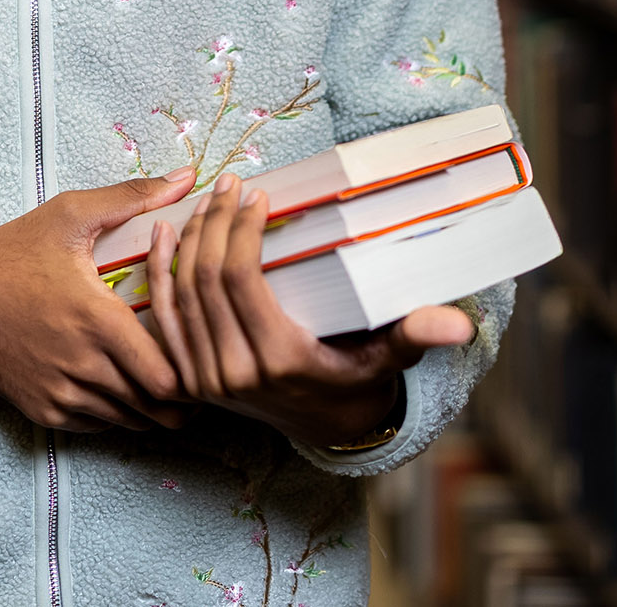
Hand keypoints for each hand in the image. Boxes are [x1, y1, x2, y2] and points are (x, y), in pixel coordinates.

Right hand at [0, 169, 197, 431]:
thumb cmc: (9, 254)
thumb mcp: (69, 215)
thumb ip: (132, 197)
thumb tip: (186, 178)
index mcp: (96, 320)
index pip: (168, 377)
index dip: (194, 369)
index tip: (203, 349)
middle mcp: (81, 366)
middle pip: (157, 409)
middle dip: (184, 396)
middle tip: (198, 371)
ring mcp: (61, 394)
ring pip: (131, 422)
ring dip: (152, 404)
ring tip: (164, 376)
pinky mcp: (44, 412)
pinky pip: (100, 426)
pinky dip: (118, 411)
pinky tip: (122, 381)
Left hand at [146, 174, 475, 448]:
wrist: (327, 432)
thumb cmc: (358, 382)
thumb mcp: (387, 360)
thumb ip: (415, 337)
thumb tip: (459, 325)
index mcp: (279, 360)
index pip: (241, 280)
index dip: (242, 231)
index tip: (258, 196)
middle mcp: (234, 372)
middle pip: (205, 279)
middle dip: (214, 223)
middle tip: (230, 185)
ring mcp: (205, 378)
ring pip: (179, 294)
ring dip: (187, 239)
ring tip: (204, 199)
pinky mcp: (189, 378)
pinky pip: (163, 318)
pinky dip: (157, 274)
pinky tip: (161, 234)